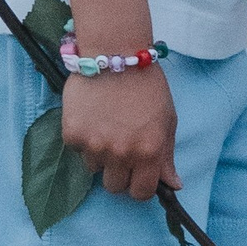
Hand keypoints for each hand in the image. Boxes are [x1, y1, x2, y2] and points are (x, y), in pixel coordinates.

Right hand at [61, 65, 178, 201]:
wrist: (114, 53)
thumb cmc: (146, 85)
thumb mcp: (166, 120)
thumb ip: (167, 156)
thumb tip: (174, 185)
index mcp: (148, 152)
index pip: (141, 193)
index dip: (140, 185)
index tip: (138, 174)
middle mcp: (121, 153)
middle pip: (115, 187)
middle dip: (119, 172)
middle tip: (120, 148)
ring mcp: (94, 145)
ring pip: (94, 168)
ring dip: (100, 154)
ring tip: (106, 125)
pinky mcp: (72, 135)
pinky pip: (77, 150)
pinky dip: (83, 138)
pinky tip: (92, 116)